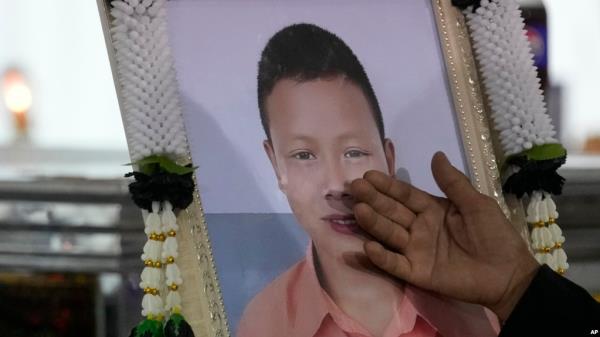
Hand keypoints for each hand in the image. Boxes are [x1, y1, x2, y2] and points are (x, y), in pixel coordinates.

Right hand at [350, 152, 538, 320]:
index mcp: (432, 210)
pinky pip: (395, 264)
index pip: (405, 195)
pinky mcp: (417, 273)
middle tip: (354, 187)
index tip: (368, 175)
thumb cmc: (495, 236)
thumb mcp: (476, 204)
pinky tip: (367, 247)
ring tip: (359, 210)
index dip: (387, 185)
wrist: (508, 274)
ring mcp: (416, 251)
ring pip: (390, 234)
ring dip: (374, 223)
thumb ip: (453, 183)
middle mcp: (419, 228)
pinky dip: (381, 257)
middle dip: (373, 199)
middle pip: (392, 212)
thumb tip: (436, 155)